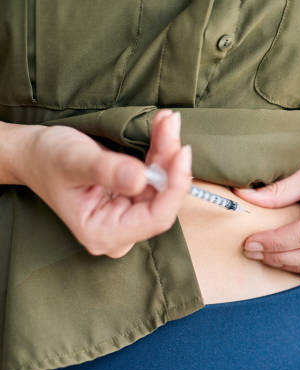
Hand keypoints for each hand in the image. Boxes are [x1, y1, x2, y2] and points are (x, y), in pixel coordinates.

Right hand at [21, 110, 191, 257]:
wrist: (33, 153)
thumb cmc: (46, 159)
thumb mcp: (74, 161)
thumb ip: (107, 171)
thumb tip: (141, 179)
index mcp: (104, 233)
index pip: (156, 218)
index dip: (174, 187)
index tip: (182, 152)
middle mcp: (120, 230)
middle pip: (163, 199)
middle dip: (170, 161)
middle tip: (170, 125)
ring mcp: (128, 215)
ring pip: (163, 184)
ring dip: (168, 150)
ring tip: (167, 120)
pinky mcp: (133, 198)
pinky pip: (157, 175)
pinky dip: (161, 150)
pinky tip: (164, 126)